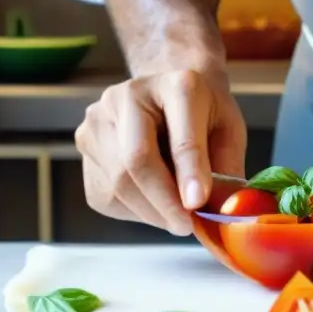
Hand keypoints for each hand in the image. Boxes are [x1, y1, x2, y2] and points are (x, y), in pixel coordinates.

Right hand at [75, 69, 247, 236]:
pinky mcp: (84, 146)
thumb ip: (226, 166)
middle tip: (186, 225)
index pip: (180, 137)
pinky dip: (133, 210)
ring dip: (150, 212)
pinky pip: (105, 194)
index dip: (189, 174)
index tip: (197, 204)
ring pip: (117, 183)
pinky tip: (152, 202)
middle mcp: (128, 96)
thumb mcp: (228, 131)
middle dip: (163, 203)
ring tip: (174, 216)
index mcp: (175, 86)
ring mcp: (98, 120)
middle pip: (136, 161)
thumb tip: (221, 210)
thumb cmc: (202, 114)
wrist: (169, 94)